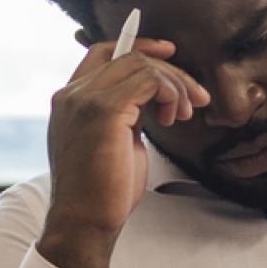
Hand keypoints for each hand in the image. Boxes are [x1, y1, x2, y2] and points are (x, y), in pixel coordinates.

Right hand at [37, 36, 208, 267]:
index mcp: (70, 101)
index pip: (102, 52)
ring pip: (141, 65)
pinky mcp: (104, 110)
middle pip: (129, 56)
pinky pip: (148, 80)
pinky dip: (170, 92)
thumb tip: (154, 100)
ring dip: (174, 85)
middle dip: (170, 72)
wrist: (84, 222)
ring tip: (184, 114)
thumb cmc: (101, 193)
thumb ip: (125, 115)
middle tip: (196, 97)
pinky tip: (173, 116)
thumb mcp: (113, 142)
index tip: (169, 52)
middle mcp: (72, 95)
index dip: (138, 45)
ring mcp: (84, 100)